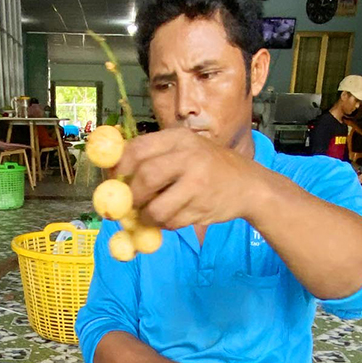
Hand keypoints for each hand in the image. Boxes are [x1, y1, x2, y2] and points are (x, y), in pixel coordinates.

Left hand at [112, 128, 266, 230]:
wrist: (249, 185)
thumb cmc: (209, 166)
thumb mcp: (186, 148)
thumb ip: (154, 156)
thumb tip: (112, 170)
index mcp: (179, 138)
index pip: (138, 148)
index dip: (118, 166)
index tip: (111, 179)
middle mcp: (189, 157)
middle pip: (146, 177)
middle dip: (131, 196)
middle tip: (127, 204)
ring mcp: (197, 183)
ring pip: (157, 208)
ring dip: (147, 216)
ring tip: (150, 214)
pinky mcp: (202, 207)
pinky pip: (171, 222)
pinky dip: (165, 224)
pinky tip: (174, 216)